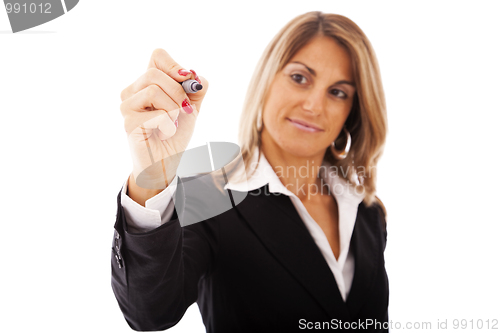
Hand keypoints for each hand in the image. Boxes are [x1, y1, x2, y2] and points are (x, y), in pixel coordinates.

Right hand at [120, 49, 208, 188]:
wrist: (168, 160)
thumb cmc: (176, 132)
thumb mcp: (192, 106)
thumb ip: (197, 88)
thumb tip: (195, 76)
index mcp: (148, 82)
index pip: (157, 55)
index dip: (174, 66)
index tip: (187, 81)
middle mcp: (133, 90)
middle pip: (155, 73)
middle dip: (177, 92)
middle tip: (185, 111)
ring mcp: (127, 106)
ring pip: (153, 91)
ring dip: (173, 109)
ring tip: (173, 123)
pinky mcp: (128, 122)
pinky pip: (156, 114)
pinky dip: (169, 125)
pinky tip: (164, 133)